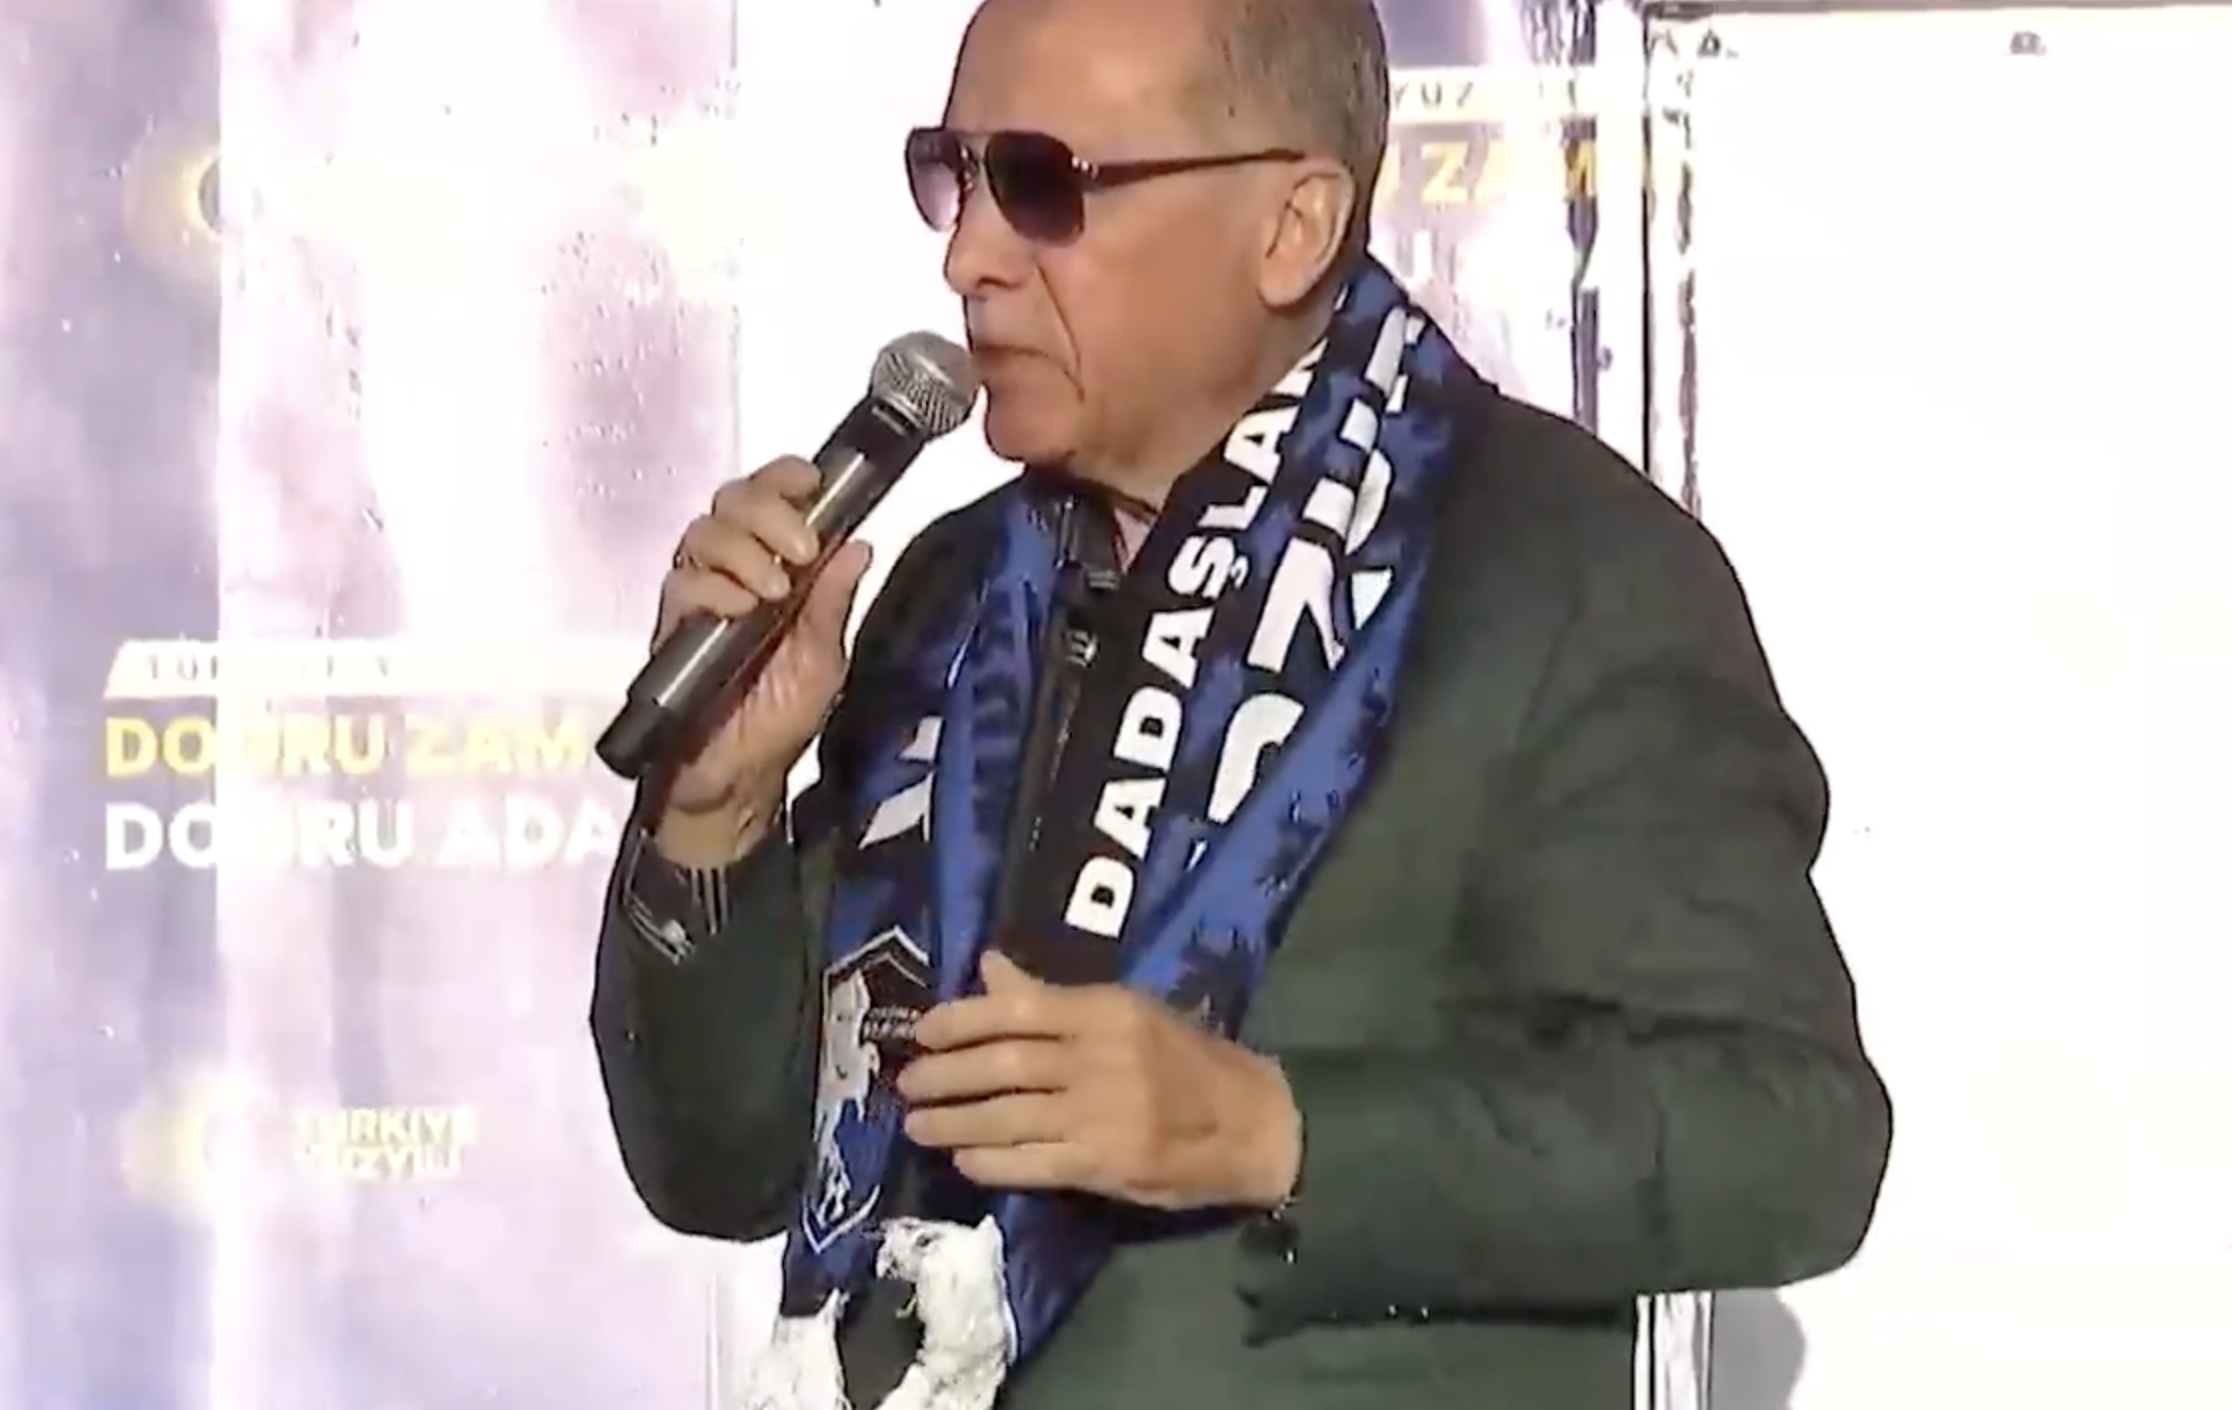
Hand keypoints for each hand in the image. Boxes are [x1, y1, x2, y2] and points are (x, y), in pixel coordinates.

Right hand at [651, 458, 871, 832]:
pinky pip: (680, 582)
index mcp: (776, 567)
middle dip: (768, 510)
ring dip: (744, 549)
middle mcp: (733, 570)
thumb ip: (833, 604)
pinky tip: (739, 609)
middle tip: (802, 548)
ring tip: (774, 590)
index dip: (785, 478)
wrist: (737, 778)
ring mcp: (700, 595)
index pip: (770, 498)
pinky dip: (713, 585)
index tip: (813, 480)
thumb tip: (858, 544)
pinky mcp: (672, 626)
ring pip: (703, 532)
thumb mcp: (824, 661)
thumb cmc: (781, 718)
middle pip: (731, 500)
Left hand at [899, 952, 1300, 1210]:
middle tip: (905, 1083)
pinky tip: (963, 1158)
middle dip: (945, 1075)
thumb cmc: (1186, 1061)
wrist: (1253, 1123)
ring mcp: (1101, 1115)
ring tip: (917, 1124)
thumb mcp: (1127, 1014)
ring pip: (1008, 1116)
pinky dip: (991, 1161)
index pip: (1018, 1010)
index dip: (961, 1020)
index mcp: (1106, 1012)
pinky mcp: (1104, 1164)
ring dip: (953, 1121)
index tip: (923, 1031)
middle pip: (1004, 1064)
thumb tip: (989, 967)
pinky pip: (1031, 1162)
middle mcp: (1100, 1059)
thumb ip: (1053, 998)